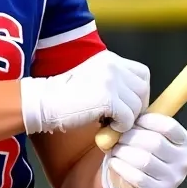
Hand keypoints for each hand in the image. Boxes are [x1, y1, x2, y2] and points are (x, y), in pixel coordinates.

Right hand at [20, 50, 149, 134]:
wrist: (43, 102)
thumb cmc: (63, 98)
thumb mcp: (91, 80)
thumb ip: (113, 84)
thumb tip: (137, 102)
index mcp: (109, 59)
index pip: (142, 73)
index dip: (139, 92)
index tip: (127, 106)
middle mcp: (112, 65)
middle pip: (143, 90)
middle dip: (135, 108)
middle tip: (119, 119)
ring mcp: (110, 80)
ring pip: (137, 106)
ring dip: (126, 120)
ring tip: (107, 124)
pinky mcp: (107, 98)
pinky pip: (128, 118)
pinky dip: (119, 128)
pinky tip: (104, 128)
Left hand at [100, 112, 186, 187]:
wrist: (135, 186)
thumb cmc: (141, 155)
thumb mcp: (146, 137)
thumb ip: (142, 124)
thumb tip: (127, 112)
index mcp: (185, 143)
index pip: (169, 127)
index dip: (148, 120)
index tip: (132, 120)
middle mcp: (184, 162)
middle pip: (155, 143)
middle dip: (131, 137)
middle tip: (117, 137)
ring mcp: (173, 179)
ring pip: (145, 161)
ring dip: (124, 152)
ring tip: (114, 149)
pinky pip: (137, 177)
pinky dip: (122, 167)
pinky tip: (114, 162)